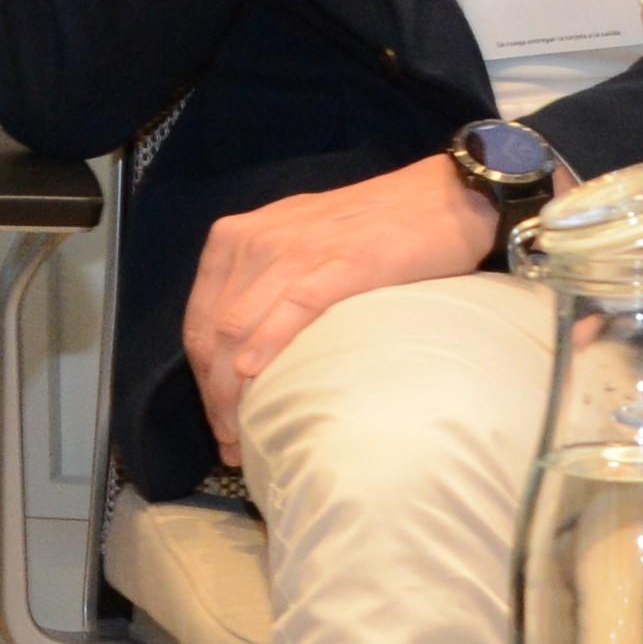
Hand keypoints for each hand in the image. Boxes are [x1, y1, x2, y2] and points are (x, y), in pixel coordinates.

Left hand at [183, 152, 497, 461]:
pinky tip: (258, 378)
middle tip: (232, 445)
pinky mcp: (343, 263)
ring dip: (235, 392)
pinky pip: (292, 308)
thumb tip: (244, 354)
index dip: (203, 379)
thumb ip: (265, 284)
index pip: (200, 320)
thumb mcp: (297, 243)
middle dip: (215, 398)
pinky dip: (268, 345)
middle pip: (213, 333)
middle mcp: (257, 240)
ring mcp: (297, 250)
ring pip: (240, 327)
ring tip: (248, 439)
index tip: (218, 422)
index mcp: (238, 237)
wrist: (442, 198)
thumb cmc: (370, 228)